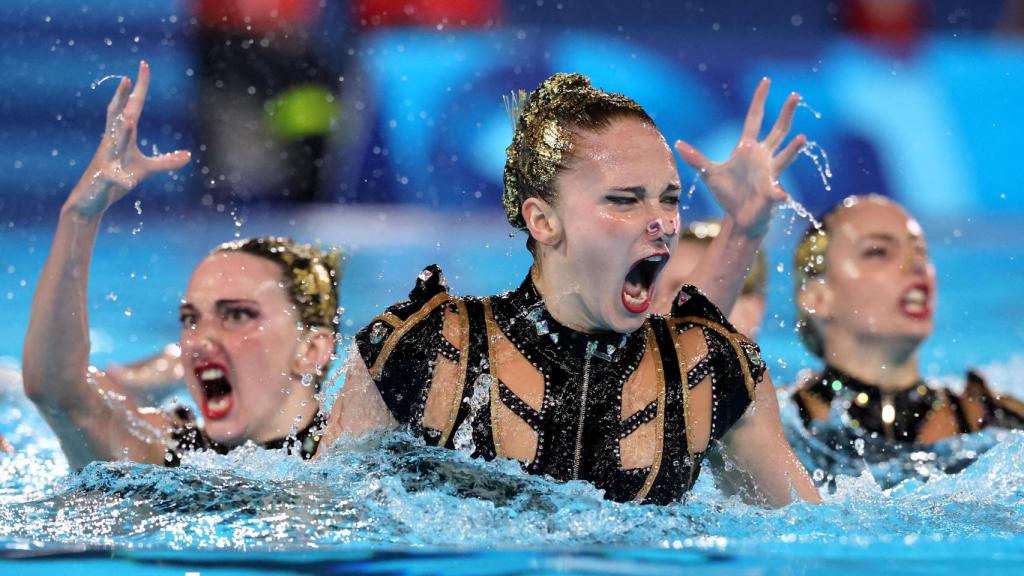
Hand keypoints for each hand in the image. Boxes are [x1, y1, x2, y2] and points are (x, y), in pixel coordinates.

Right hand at [66, 61, 190, 216]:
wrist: (90, 201)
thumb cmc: (115, 181)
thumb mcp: (144, 170)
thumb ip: (166, 161)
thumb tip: (188, 155)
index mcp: (121, 136)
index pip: (131, 107)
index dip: (138, 88)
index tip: (143, 66)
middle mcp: (111, 143)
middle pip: (117, 116)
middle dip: (122, 98)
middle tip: (128, 77)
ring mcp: (107, 160)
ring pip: (113, 144)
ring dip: (122, 133)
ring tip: (130, 120)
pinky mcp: (105, 180)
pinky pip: (114, 178)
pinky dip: (121, 179)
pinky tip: (128, 182)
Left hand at [675, 78, 804, 237]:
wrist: (740, 217)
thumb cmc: (728, 193)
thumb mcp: (709, 174)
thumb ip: (696, 159)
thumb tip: (678, 143)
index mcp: (747, 148)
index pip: (755, 118)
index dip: (759, 100)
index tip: (766, 81)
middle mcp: (763, 156)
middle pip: (778, 131)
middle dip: (786, 114)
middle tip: (795, 95)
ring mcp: (770, 173)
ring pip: (785, 157)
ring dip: (794, 149)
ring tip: (802, 138)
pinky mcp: (771, 192)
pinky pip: (776, 192)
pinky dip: (778, 194)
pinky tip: (782, 195)